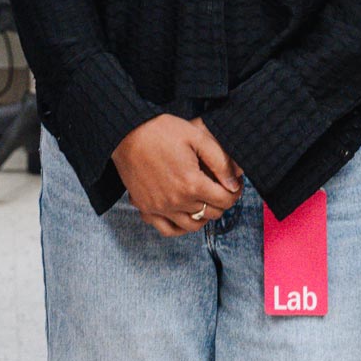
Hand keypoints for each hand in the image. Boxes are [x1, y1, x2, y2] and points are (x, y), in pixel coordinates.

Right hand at [111, 115, 243, 237]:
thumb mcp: (196, 136)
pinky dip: (179, 227)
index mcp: (192, 183)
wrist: (126, 131)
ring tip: (203, 201)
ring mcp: (159, 207)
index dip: (234, 192)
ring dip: (203, 216)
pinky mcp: (146, 208)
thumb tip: (234, 183)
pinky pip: (167, 230)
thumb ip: (220, 161)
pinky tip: (184, 214)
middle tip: (220, 189)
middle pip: (211, 213)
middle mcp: (176, 201)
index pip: (225, 200)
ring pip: (192, 226)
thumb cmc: (161, 130)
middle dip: (221, 202)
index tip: (233, 184)